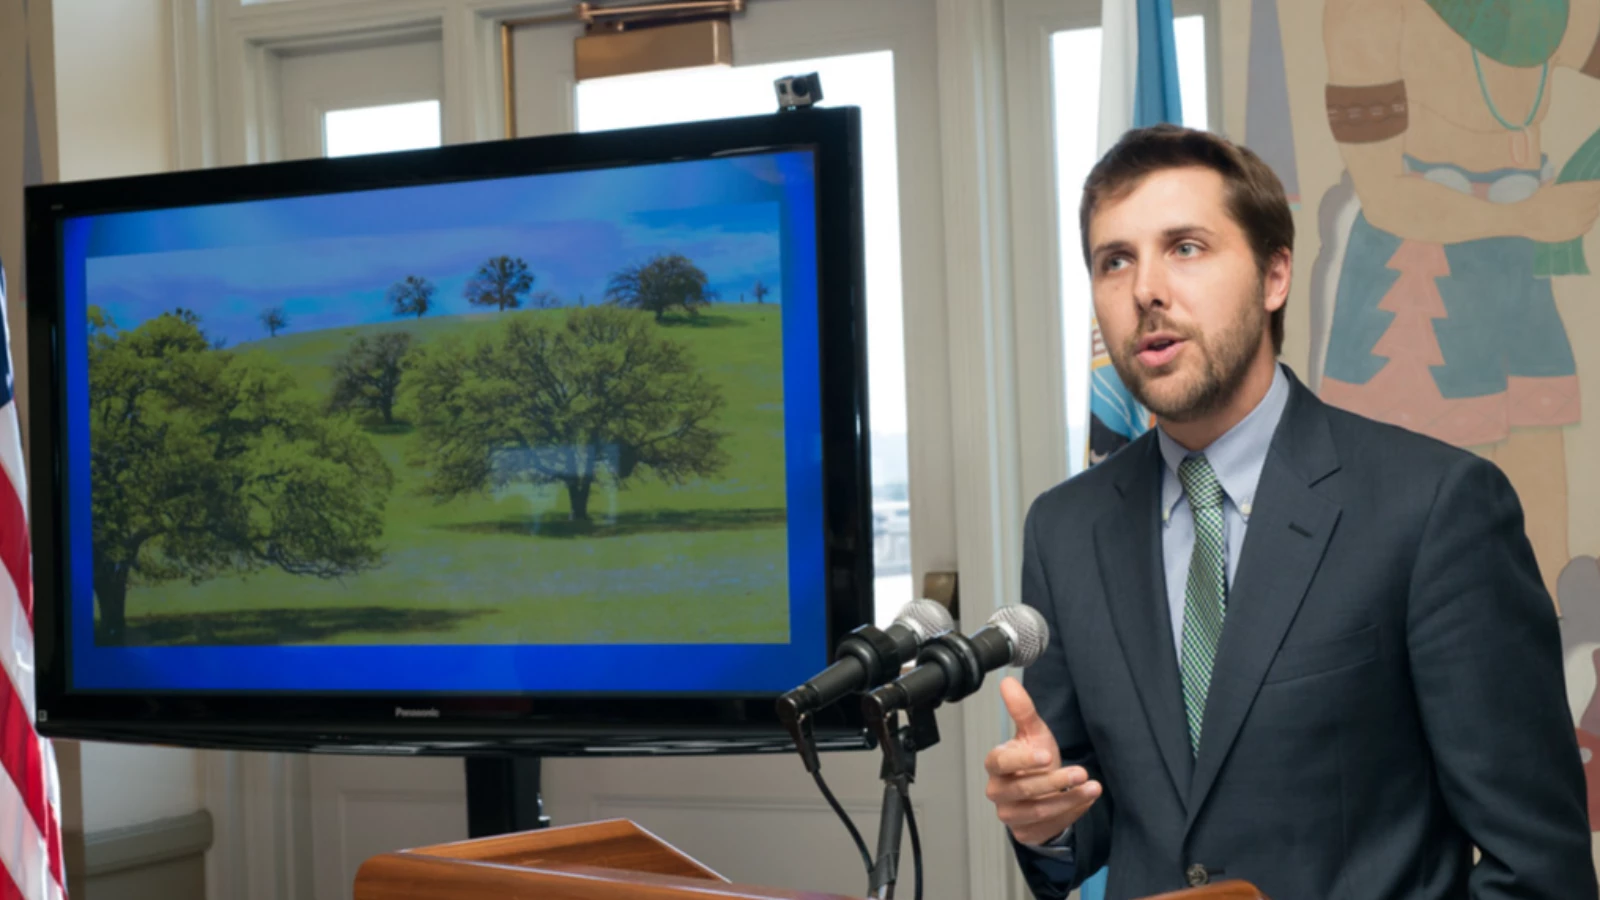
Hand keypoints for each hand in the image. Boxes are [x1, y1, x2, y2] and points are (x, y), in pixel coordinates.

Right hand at [983, 676, 1101, 846]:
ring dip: (1068, 799)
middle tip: (1080, 772)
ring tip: (1091, 786)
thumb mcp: (1032, 733)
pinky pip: (1050, 824)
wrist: (1042, 792)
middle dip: (1055, 781)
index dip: (1023, 761)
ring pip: (1039, 809)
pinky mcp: (1026, 831)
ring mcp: (1011, 814)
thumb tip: (1008, 682)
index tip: (1046, 755)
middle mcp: (998, 791)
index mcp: (995, 765)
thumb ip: (1022, 709)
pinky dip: (1071, 812)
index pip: (1001, 763)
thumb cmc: (1034, 760)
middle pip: (1024, 789)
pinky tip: (1086, 798)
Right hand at [1516, 182, 1599, 242]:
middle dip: (1596, 197)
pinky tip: (1581, 218)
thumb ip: (1563, 182)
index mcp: (1578, 191)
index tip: (1595, 186)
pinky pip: (1590, 224)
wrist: (1524, 219)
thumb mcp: (1549, 185)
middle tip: (1591, 196)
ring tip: (1585, 207)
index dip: (1596, 186)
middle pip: (1598, 199)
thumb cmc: (1535, 200)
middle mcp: (1583, 205)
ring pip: (1596, 212)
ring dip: (1593, 208)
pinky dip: (1589, 220)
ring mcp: (1581, 219)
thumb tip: (1566, 180)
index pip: (1597, 187)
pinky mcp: (1577, 231)